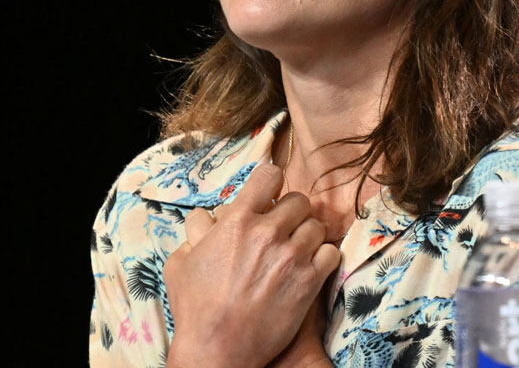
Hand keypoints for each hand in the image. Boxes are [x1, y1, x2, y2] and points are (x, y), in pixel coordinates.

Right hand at [163, 163, 340, 367]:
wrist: (217, 352)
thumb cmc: (195, 310)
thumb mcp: (181, 263)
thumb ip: (195, 232)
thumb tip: (208, 218)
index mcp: (237, 221)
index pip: (269, 175)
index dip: (271, 181)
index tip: (270, 193)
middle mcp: (267, 233)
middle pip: (298, 200)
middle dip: (290, 212)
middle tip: (283, 227)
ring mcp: (291, 256)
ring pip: (316, 224)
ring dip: (306, 234)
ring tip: (296, 249)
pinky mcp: (309, 281)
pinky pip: (330, 252)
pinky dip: (323, 257)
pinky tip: (310, 265)